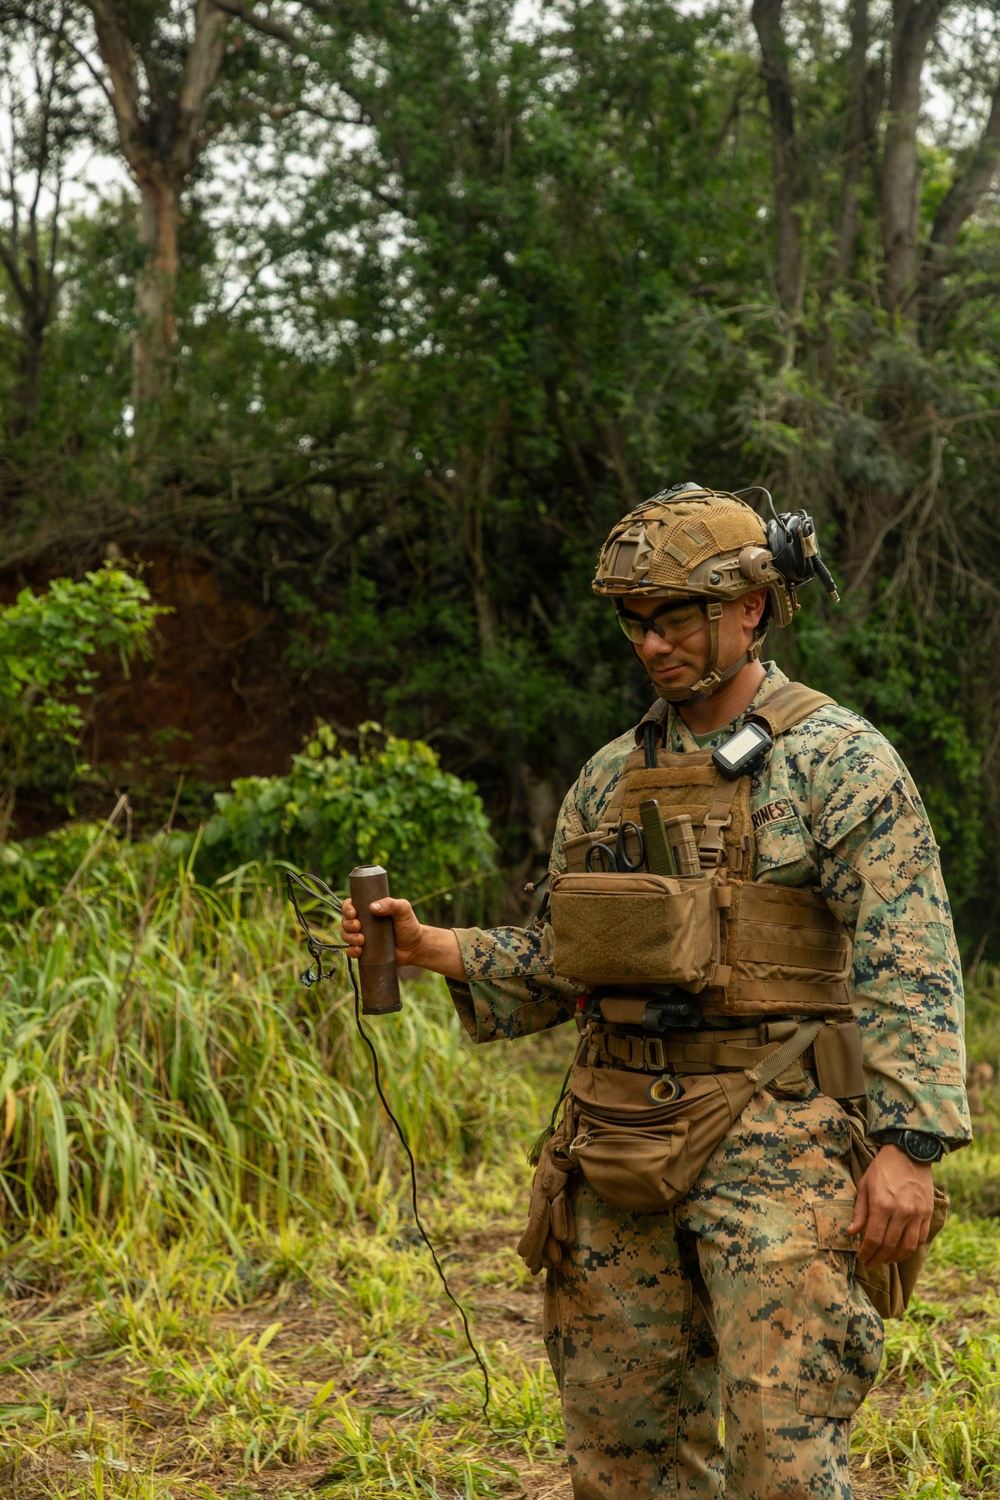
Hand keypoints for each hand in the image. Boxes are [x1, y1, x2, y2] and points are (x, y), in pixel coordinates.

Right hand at [340, 897, 466, 980]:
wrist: (415, 947)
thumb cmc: (409, 925)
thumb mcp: (403, 909)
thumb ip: (391, 904)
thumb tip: (373, 907)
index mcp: (369, 909)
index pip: (351, 905)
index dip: (347, 908)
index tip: (353, 913)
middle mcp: (363, 922)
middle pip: (345, 921)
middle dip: (348, 924)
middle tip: (358, 927)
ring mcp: (363, 937)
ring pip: (346, 936)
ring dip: (349, 937)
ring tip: (362, 940)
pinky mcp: (365, 951)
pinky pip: (351, 951)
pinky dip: (351, 951)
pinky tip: (359, 950)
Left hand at [848, 1144, 934, 1265]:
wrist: (909, 1153)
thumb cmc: (882, 1169)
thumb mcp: (865, 1185)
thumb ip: (860, 1211)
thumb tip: (851, 1232)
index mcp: (882, 1205)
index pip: (873, 1239)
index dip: (866, 1253)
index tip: (862, 1258)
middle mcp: (901, 1212)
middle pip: (889, 1246)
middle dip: (878, 1258)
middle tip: (871, 1263)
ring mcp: (916, 1214)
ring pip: (907, 1247)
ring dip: (895, 1258)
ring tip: (885, 1260)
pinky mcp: (927, 1213)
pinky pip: (920, 1238)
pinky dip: (910, 1248)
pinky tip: (901, 1249)